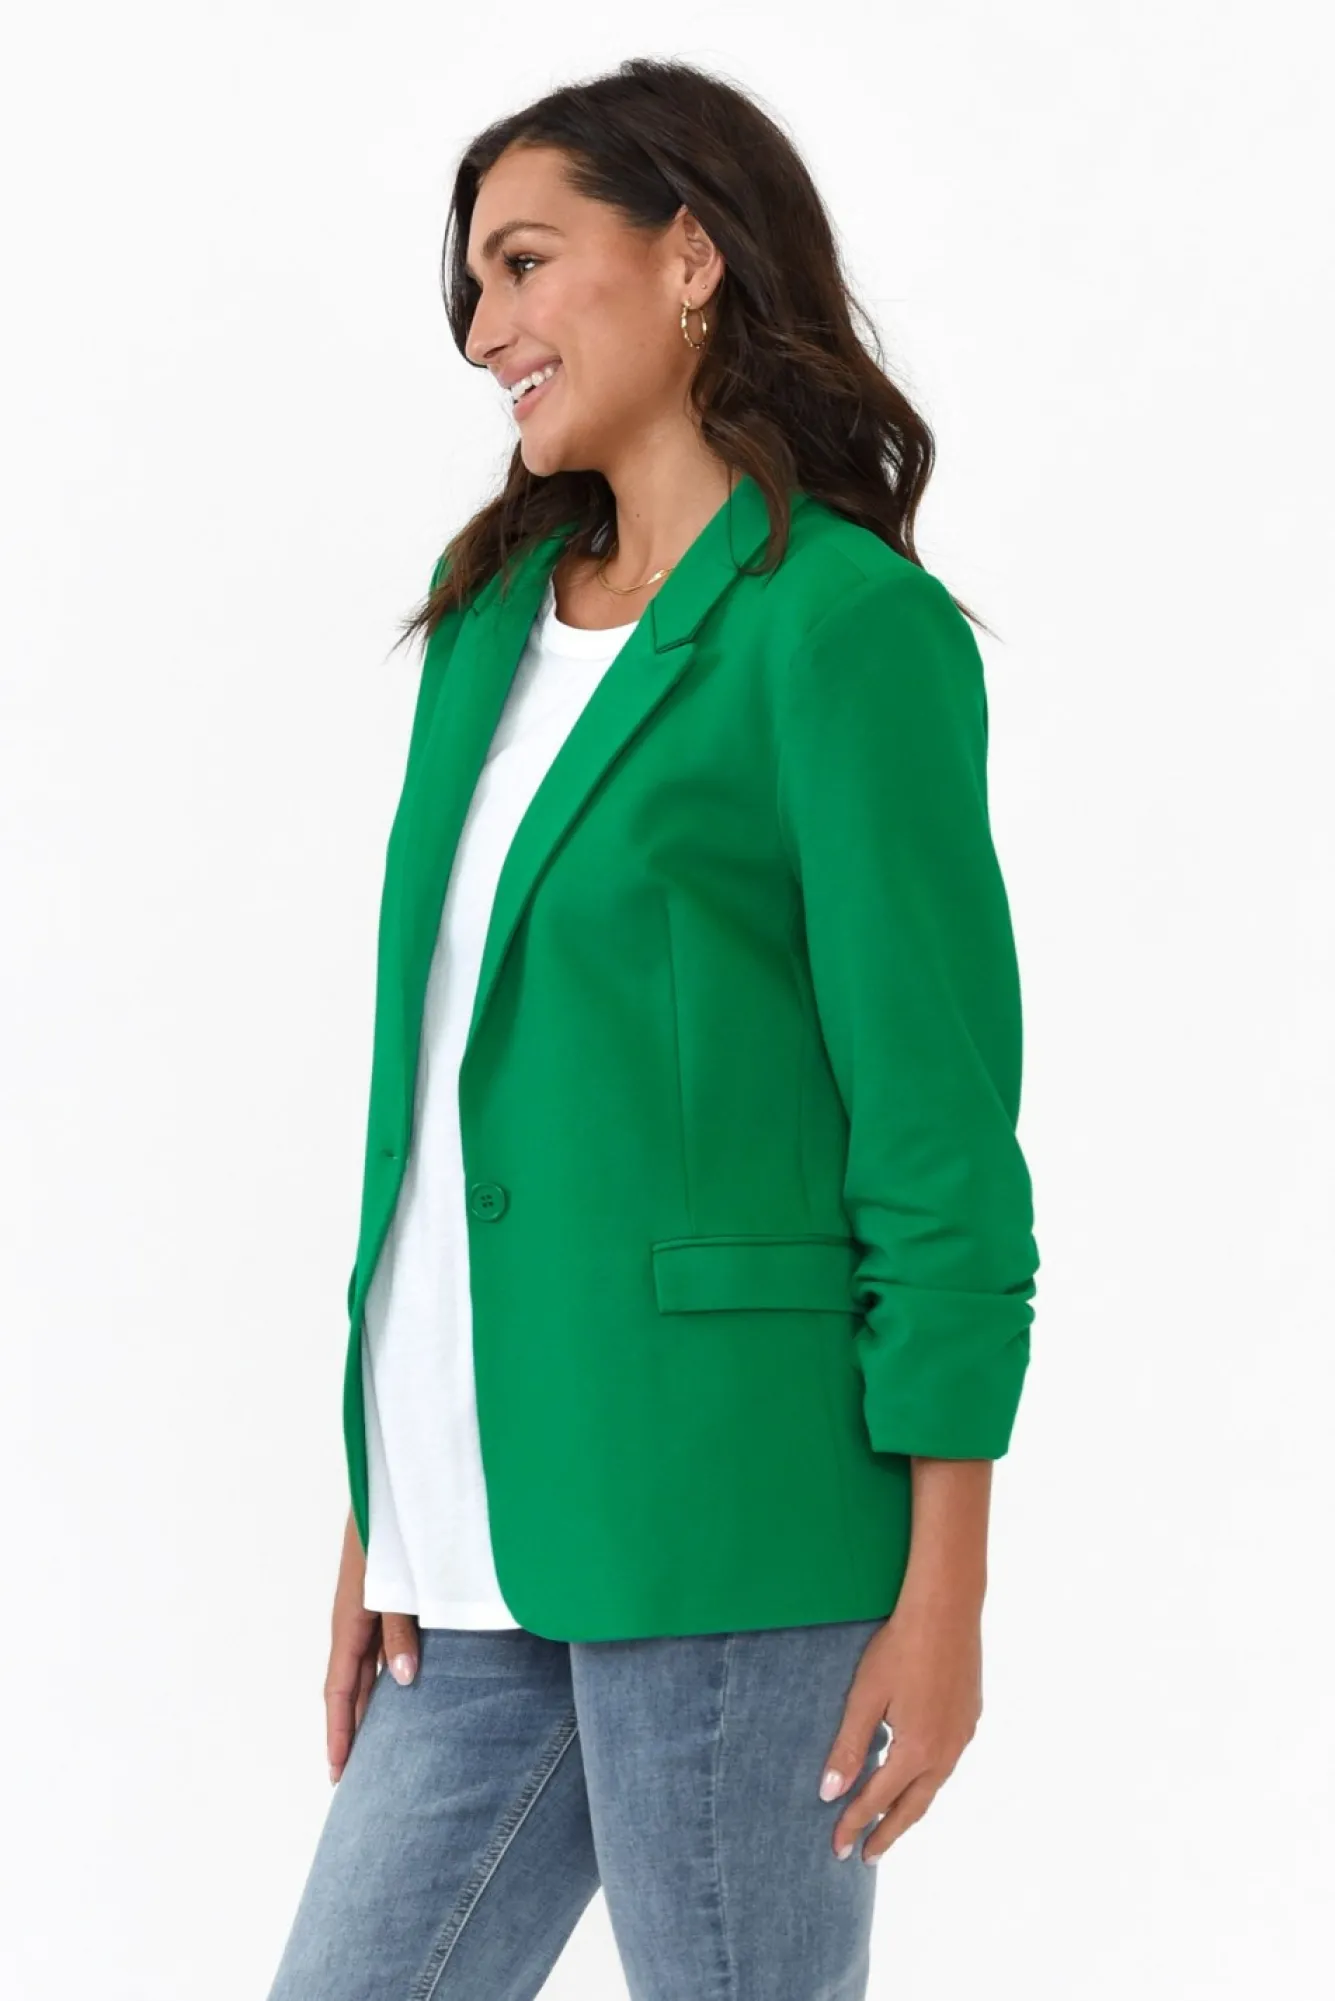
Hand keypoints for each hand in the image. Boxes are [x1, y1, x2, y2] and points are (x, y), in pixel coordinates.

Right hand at [324, 1509, 421, 1782]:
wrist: (388, 1482)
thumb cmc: (391, 1529)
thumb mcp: (395, 1584)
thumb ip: (400, 1631)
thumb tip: (403, 1682)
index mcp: (349, 1620)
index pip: (339, 1691)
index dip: (339, 1732)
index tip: (339, 1773)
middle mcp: (355, 1618)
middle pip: (350, 1686)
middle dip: (352, 1729)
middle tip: (359, 1774)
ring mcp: (369, 1607)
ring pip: (367, 1667)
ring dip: (371, 1703)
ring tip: (383, 1742)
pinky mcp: (386, 1593)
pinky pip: (381, 1645)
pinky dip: (388, 1671)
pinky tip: (405, 1685)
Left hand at [818, 1593, 982, 1863]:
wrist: (947, 1610)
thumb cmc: (899, 1648)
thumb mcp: (865, 1696)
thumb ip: (848, 1746)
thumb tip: (830, 1794)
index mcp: (916, 1751)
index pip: (878, 1800)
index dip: (855, 1825)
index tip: (838, 1848)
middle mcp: (945, 1752)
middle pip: (913, 1808)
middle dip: (887, 1834)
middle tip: (865, 1857)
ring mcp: (963, 1737)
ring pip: (933, 1787)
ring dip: (909, 1809)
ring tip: (889, 1825)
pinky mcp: (970, 1718)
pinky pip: (947, 1763)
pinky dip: (927, 1780)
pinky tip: (916, 1776)